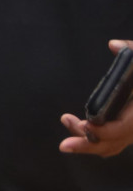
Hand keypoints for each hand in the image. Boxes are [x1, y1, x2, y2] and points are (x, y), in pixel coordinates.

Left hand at [60, 38, 132, 158]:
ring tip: (68, 128)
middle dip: (87, 146)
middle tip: (64, 145)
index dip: (105, 130)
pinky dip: (98, 141)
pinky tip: (81, 131)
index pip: (124, 127)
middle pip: (113, 143)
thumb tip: (113, 45)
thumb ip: (131, 50)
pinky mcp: (129, 129)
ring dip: (87, 143)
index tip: (86, 125)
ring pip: (112, 145)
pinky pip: (114, 143)